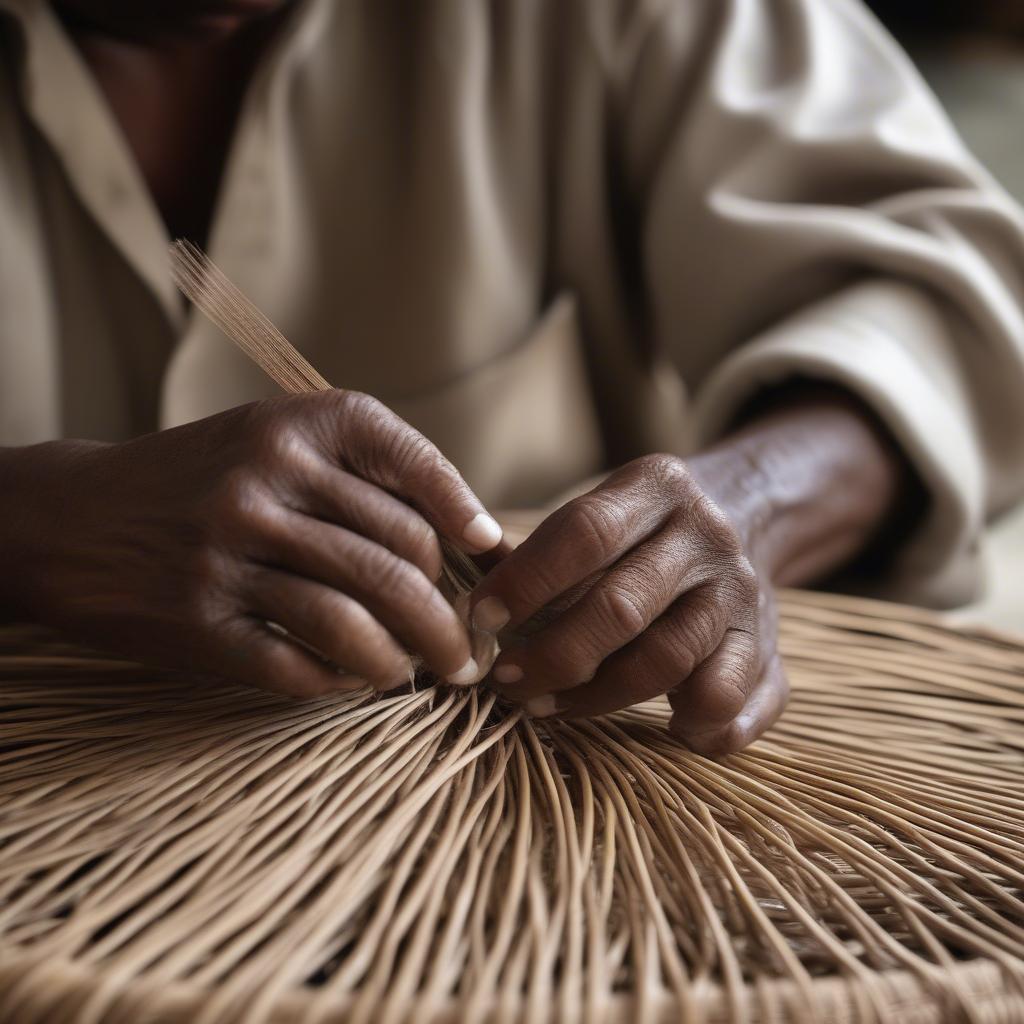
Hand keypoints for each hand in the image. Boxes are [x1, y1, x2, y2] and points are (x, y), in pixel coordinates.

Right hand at [0, 391, 502, 695]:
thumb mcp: (271, 441)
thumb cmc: (199, 479)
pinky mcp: (200, 620)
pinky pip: (300, 663)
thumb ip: (357, 475)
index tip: (490, 551)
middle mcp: (264, 480)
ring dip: (411, 658)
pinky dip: (346, 680)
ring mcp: (229, 551)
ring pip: (360, 617)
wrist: (72, 518)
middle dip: (452, 612)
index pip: (412, 465)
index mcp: (294, 425)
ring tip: (429, 674)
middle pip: (401, 556)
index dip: (465, 512)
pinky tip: (361, 680)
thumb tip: (464, 539)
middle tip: (468, 645)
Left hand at [469, 453, 786, 754]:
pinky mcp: (767, 649)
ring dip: (596, 698)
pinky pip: (727, 702)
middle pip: (620, 606)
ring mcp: (742, 593)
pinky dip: (692, 728)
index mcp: (658, 486)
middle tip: (505, 682)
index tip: (476, 619)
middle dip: (551, 655)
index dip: (524, 582)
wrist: (748, 518)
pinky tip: (660, 727)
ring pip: (664, 659)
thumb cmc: (638, 533)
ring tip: (547, 706)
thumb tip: (461, 607)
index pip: (584, 532)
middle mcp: (707, 535)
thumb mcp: (600, 515)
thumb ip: (536, 553)